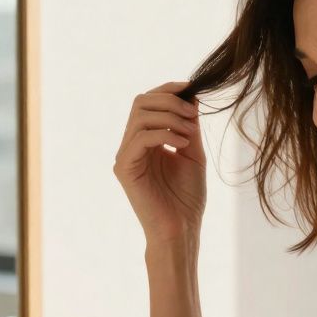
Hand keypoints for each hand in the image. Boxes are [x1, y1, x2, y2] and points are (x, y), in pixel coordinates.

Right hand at [113, 81, 206, 244]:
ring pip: (139, 117)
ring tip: (189, 132)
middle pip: (141, 102)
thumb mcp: (192, 153)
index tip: (191, 87)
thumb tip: (191, 96)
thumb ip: (188, 126)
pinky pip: (139, 138)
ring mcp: (125, 156)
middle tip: (192, 113)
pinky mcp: (124, 169)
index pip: (149, 102)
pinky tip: (181, 143)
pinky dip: (163, 134)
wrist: (181, 229)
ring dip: (169, 117)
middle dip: (169, 100)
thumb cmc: (187, 198)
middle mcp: (132, 145)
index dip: (168, 90)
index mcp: (146, 140)